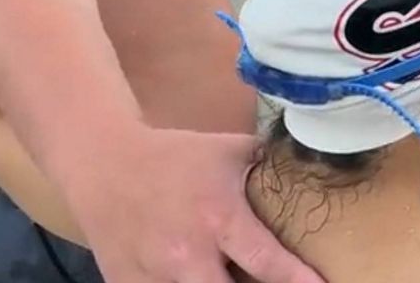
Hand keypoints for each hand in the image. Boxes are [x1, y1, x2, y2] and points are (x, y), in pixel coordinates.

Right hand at [69, 128, 322, 282]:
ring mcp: (153, 277)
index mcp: (218, 218)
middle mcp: (186, 255)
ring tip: (228, 273)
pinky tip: (194, 276)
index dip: (297, 280)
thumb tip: (315, 161)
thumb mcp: (229, 151)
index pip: (266, 262)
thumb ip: (270, 163)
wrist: (104, 165)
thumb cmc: (175, 158)